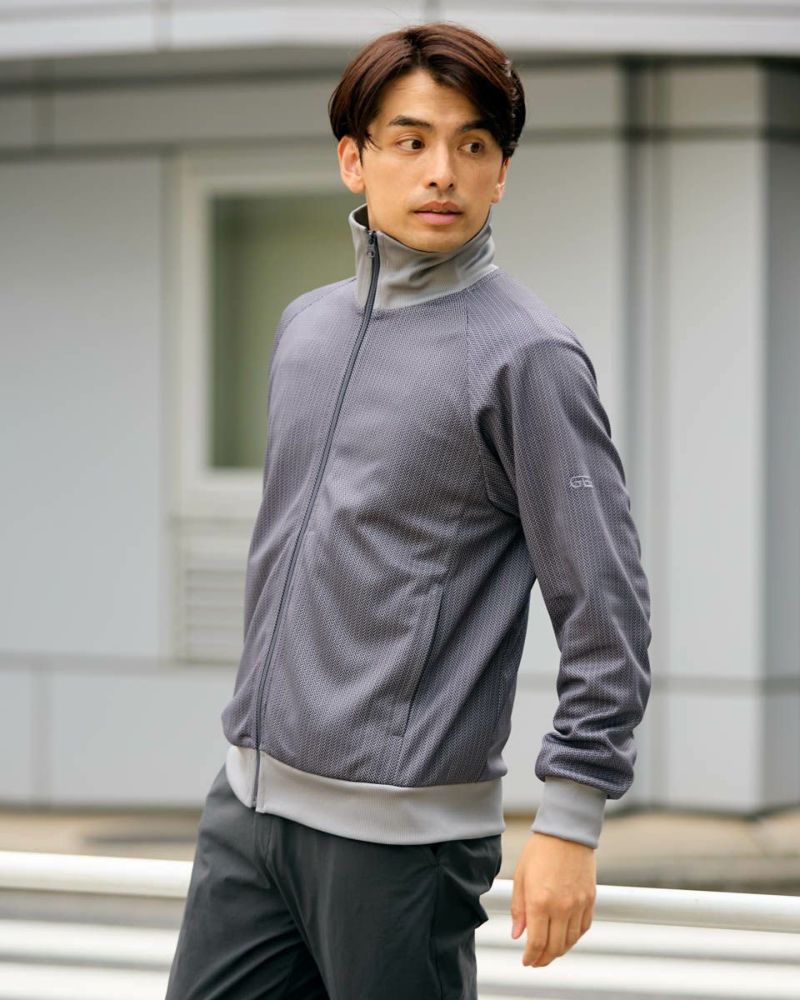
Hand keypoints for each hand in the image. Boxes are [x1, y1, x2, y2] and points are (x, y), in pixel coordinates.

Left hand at [510, 830, 595, 966]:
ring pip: (570, 941)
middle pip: (554, 947)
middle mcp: (561, 907)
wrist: (566, 832)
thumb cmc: (540, 850)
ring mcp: (578, 904)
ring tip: (549, 952)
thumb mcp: (520, 877)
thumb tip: (517, 934)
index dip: (531, 956)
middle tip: (536, 961)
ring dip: (559, 951)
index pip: (536, 942)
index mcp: (539, 901)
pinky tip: (566, 938)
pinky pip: (583, 928)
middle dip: (544, 959)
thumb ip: (518, 909)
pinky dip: (574, 938)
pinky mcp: (590, 900)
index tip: (526, 961)